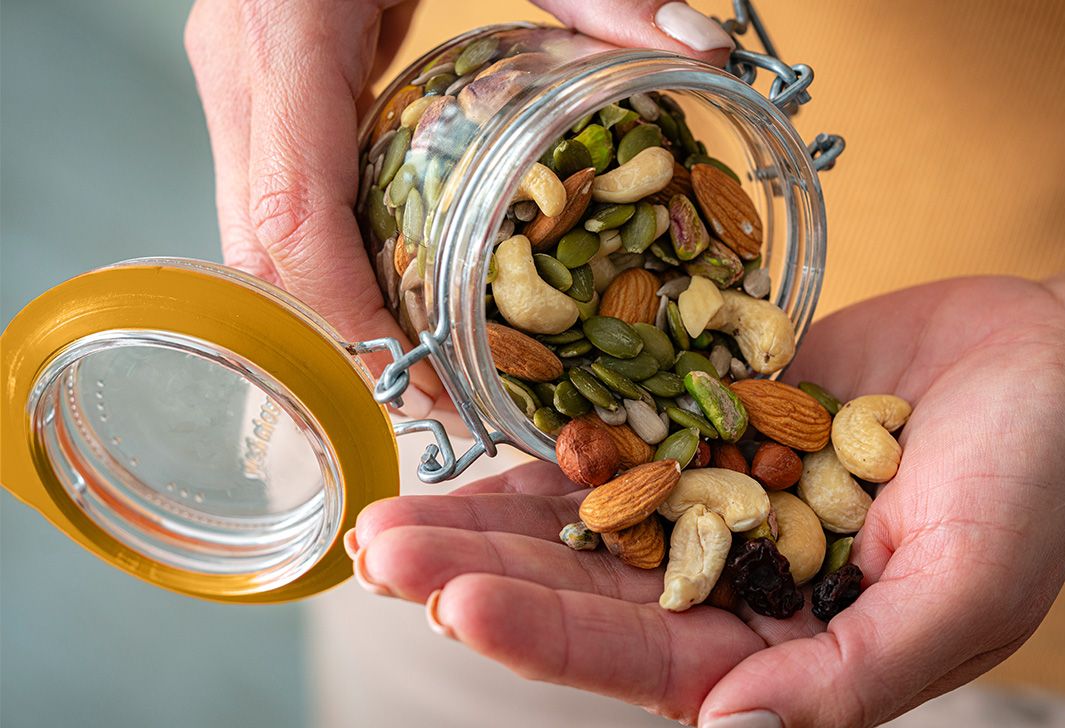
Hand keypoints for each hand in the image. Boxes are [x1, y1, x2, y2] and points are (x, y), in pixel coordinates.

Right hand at [184, 0, 730, 415]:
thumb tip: (702, 49)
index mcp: (284, 29)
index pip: (291, 211)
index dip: (348, 314)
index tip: (425, 375)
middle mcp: (241, 64)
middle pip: (262, 251)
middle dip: (348, 342)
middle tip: (447, 400)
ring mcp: (237, 78)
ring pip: (256, 236)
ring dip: (335, 314)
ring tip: (430, 365)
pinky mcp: (258, 85)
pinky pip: (276, 197)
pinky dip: (330, 259)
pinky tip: (400, 288)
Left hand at [348, 228, 1064, 725]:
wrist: (1055, 366)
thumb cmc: (1036, 485)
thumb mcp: (967, 592)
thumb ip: (853, 676)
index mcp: (789, 649)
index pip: (651, 659)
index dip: (554, 638)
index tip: (461, 606)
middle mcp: (737, 585)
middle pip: (592, 593)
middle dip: (487, 577)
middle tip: (382, 554)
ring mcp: (719, 501)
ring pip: (587, 521)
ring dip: (491, 519)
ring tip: (391, 514)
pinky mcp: (715, 423)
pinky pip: (621, 436)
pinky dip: (552, 444)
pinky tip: (473, 446)